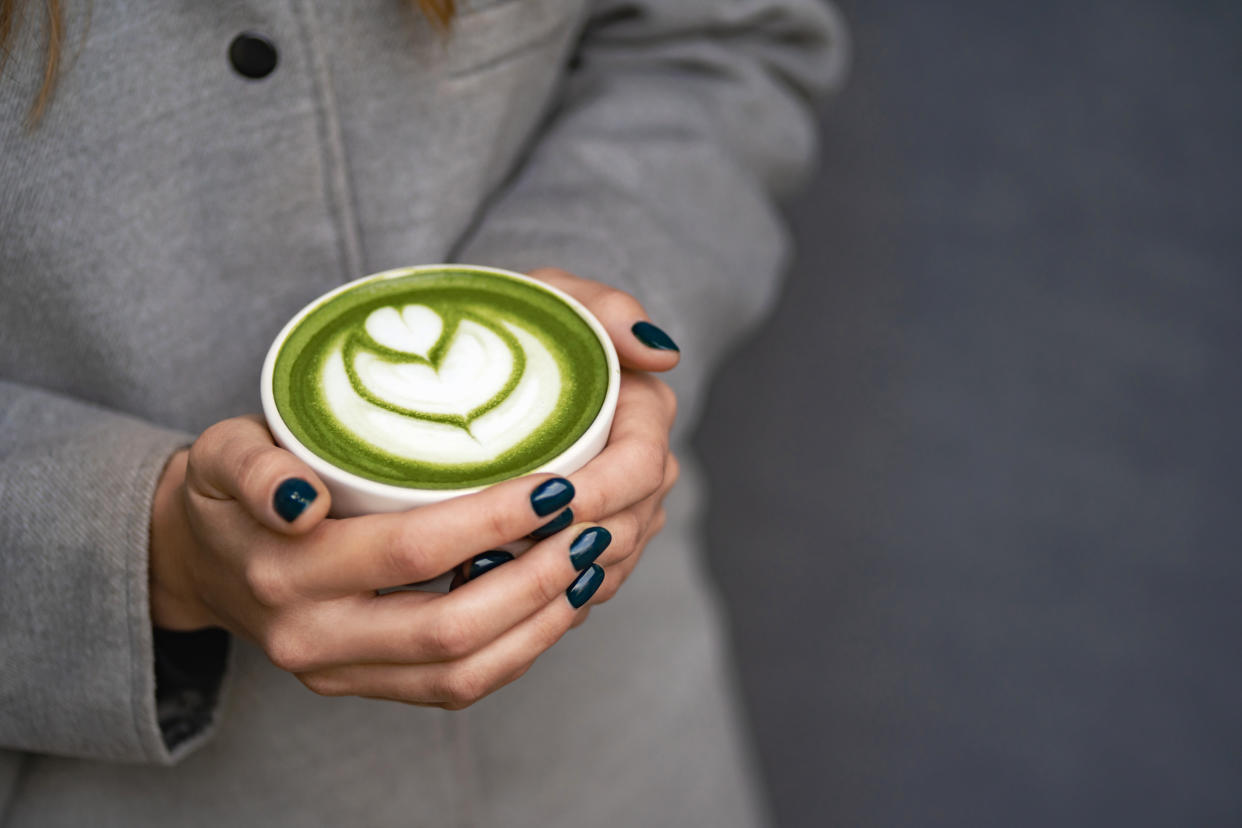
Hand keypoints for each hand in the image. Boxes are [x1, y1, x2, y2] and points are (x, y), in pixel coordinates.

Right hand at [147, 269, 680, 705]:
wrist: (201, 561)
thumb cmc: (227, 491)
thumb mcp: (224, 455)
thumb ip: (257, 468)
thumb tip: (301, 501)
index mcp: (287, 573)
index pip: (411, 550)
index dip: (493, 520)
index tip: (556, 485)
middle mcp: (313, 637)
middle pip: (449, 627)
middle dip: (534, 579)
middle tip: (590, 529)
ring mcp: (342, 672)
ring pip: (461, 672)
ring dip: (537, 625)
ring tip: (586, 569)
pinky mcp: (365, 687)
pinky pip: (453, 689)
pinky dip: (515, 652)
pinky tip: (553, 606)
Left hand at [522, 268, 680, 626]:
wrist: (500, 359)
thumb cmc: (526, 321)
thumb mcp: (556, 296)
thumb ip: (607, 309)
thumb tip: (662, 354)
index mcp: (646, 412)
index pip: (638, 468)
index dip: (595, 493)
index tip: (542, 502)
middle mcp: (647, 469)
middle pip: (623, 527)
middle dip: (568, 544)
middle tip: (498, 551)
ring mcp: (627, 513)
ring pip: (605, 566)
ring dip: (556, 578)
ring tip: (493, 578)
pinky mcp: (597, 546)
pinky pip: (584, 587)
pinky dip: (549, 594)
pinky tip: (501, 594)